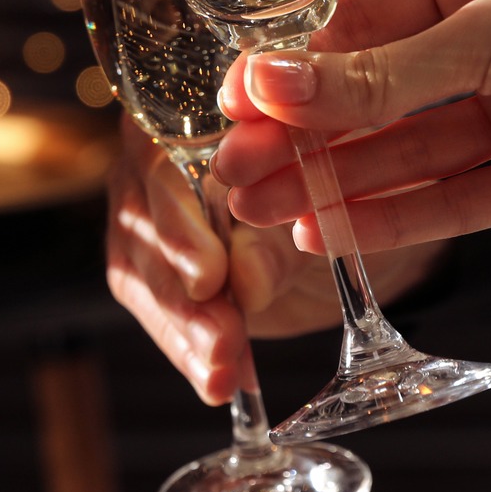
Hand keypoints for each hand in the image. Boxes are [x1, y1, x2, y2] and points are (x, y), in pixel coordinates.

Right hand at [105, 114, 444, 402]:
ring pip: (141, 274)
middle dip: (180, 292)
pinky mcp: (154, 265)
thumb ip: (281, 230)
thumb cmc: (337, 172)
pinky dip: (191, 350)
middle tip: (222, 340)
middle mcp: (149, 156)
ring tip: (223, 372)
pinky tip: (219, 382)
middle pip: (141, 227)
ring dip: (185, 331)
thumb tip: (245, 282)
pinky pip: (160, 310)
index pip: (160, 161)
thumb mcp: (325, 197)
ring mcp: (144, 212)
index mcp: (188, 109)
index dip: (179, 223)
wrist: (349, 202)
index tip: (209, 276)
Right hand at [214, 0, 490, 252]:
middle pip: (372, 97)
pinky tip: (324, 228)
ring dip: (330, 182)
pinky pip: (449, 198)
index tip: (230, 103)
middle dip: (300, 137)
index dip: (292, 67)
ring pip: (403, 153)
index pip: (359, 25)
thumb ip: (376, 76)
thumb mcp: (485, 34)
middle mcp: (490, 43)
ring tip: (259, 209)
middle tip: (230, 174)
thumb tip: (266, 84)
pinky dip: (389, 215)